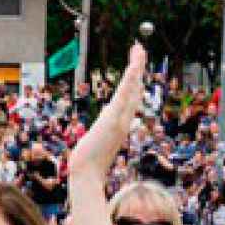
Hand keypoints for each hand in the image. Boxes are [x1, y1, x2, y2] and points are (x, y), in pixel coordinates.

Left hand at [69, 45, 147, 182]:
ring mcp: (120, 119)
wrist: (86, 176)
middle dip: (137, 69)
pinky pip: (124, 95)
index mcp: (119, 125)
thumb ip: (101, 135)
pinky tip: (134, 66)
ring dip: (135, 67)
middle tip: (139, 50)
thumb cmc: (88, 166)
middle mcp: (123, 120)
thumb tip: (99, 129)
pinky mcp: (114, 120)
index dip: (133, 83)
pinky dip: (130, 80)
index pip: (129, 100)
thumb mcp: (95, 146)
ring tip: (138, 49)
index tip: (135, 69)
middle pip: (134, 90)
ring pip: (131, 88)